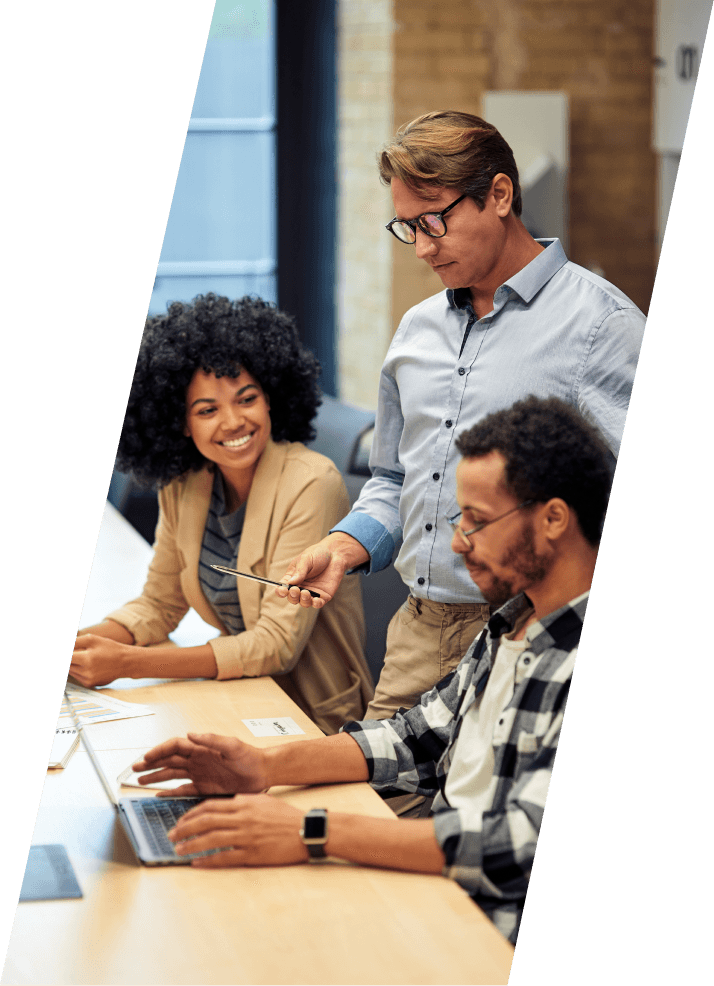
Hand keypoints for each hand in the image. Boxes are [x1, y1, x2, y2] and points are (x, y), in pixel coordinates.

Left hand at [69, 634, 133, 685]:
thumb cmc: (110, 649)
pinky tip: (89, 665)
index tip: (69, 652)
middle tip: (78, 653)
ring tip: (85, 657)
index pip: (66, 658)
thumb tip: (63, 647)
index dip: (62, 654)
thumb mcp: (92, 639)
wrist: (126, 662)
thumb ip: (74, 642)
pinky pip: (77, 676)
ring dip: (72, 664)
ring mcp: (88, 680)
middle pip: (66, 665)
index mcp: (87, 659)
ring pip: (70, 671)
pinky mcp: (90, 684)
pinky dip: (78, 670)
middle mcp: (87, 672)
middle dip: (70, 658)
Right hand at [133, 732, 268, 796]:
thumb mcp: (232, 746)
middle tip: (134, 769)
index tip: (146, 758)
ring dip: (156, 777)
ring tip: (140, 781)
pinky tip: (158, 794)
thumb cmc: (250, 757)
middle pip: (168, 760)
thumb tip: (190, 734)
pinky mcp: (204, 787)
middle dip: (151, 764)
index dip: (159, 751)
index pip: (175, 746)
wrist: (263, 773)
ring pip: (172, 774)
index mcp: (201, 748)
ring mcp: (199, 773)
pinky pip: (183, 790)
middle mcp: (197, 760)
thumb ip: (211, 740)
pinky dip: (170, 792)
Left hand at [169, 794, 308, 866]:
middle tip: (171, 836)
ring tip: (178, 850)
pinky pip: (225, 857)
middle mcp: (241, 818)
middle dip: (184, 829)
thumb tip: (226, 805)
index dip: (191, 814)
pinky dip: (208, 860)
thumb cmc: (286, 816)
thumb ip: (243, 802)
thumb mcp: (263, 801)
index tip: (180, 821)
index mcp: (243, 804)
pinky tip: (197, 863)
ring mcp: (246, 837)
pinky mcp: (252, 854)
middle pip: (205, 822)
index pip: (209, 807)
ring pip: (210, 840)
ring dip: (191, 845)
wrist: (306, 829)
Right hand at [276, 534, 365, 608]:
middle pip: (292, 598)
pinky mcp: (323, 596)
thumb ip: (299, 571)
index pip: (283, 588)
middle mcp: (300, 587)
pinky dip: (316, 604)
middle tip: (295, 590)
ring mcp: (311, 592)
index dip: (280, 591)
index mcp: (292, 578)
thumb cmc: (317, 554)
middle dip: (292, 596)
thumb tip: (290, 583)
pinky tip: (315, 600)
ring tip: (305, 592)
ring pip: (304, 602)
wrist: (334, 554)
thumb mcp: (306, 559)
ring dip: (303, 600)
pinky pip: (318, 603)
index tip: (282, 590)